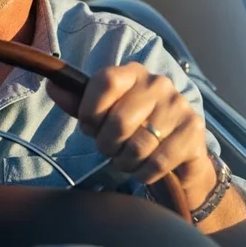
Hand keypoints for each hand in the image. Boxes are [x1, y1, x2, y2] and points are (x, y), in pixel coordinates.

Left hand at [71, 62, 216, 209]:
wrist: (179, 153)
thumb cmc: (133, 130)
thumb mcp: (104, 114)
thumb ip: (78, 103)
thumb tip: (52, 86)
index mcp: (132, 73)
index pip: (105, 81)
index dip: (90, 110)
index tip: (90, 127)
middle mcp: (157, 83)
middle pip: (119, 120)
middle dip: (107, 145)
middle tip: (111, 149)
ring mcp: (178, 105)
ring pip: (138, 145)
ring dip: (126, 162)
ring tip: (127, 160)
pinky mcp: (193, 130)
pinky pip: (157, 161)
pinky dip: (144, 173)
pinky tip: (144, 169)